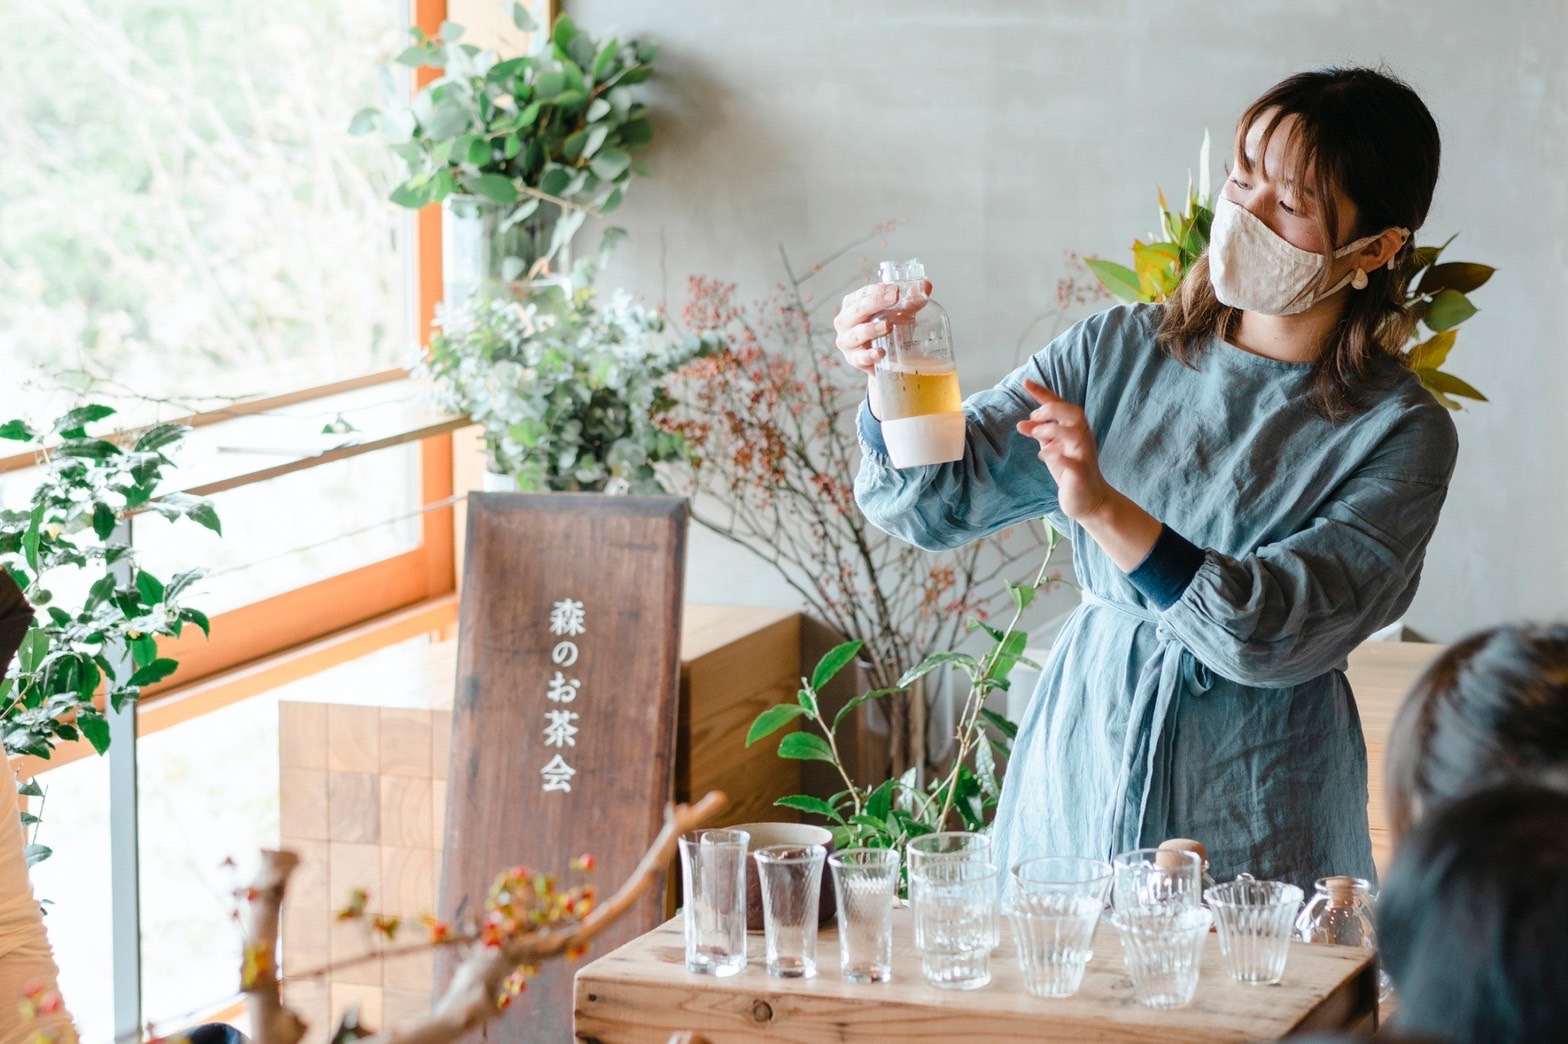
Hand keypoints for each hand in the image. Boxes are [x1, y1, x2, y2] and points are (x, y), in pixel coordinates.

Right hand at [832, 279, 932, 375]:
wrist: (884, 360)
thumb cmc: (886, 331)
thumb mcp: (899, 314)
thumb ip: (911, 301)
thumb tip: (926, 286)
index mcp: (853, 304)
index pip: (863, 293)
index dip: (879, 290)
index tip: (896, 289)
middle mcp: (845, 321)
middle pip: (858, 309)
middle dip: (876, 302)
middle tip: (894, 298)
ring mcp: (847, 341)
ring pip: (857, 333)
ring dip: (872, 329)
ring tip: (888, 325)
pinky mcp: (854, 359)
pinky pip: (860, 357)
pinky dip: (870, 355)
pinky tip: (880, 353)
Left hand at [1015, 379, 1112, 520]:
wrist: (1089, 501)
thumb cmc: (1070, 471)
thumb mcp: (1052, 449)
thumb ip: (1040, 434)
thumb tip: (1021, 424)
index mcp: (1075, 429)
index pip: (1060, 406)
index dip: (1043, 393)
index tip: (1025, 383)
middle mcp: (1083, 438)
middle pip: (1074, 413)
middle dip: (1051, 410)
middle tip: (1033, 418)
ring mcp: (1084, 455)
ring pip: (1076, 432)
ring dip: (1052, 429)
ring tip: (1036, 435)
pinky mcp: (1082, 473)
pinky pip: (1073, 461)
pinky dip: (1057, 455)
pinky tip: (1043, 454)